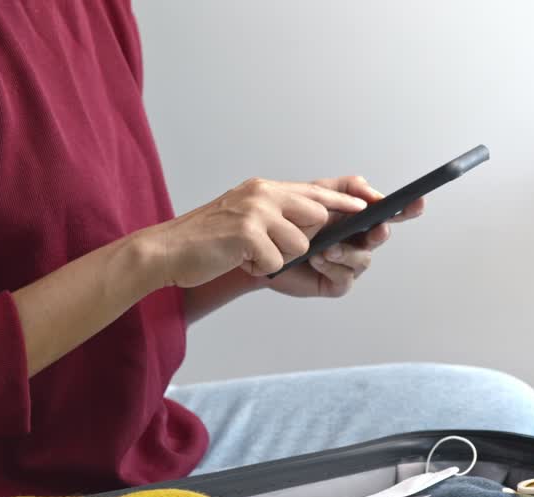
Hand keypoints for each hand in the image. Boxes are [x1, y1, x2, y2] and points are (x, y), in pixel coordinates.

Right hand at [133, 177, 367, 289]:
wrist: (165, 251)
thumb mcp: (245, 217)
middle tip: (273, 248)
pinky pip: (277, 262)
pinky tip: (239, 262)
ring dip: (278, 259)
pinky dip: (260, 270)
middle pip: (317, 217)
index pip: (315, 191)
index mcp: (264, 189)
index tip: (368, 205)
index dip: (343, 200)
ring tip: (248, 256)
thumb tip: (315, 223)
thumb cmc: (207, 242)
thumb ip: (275, 215)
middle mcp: (263, 194)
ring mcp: (256, 211)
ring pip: (300, 244)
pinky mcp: (247, 233)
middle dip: (305, 242)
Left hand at [266, 175, 424, 297]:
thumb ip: (346, 189)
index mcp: (357, 218)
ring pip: (363, 259)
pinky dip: (333, 266)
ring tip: (326, 247)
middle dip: (379, 232)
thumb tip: (373, 194)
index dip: (405, 209)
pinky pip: (345, 277)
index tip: (417, 202)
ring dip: (347, 252)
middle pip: (381, 237)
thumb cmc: (288, 220)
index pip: (388, 212)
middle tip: (375, 228)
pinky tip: (318, 259)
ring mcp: (348, 263)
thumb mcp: (316, 194)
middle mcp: (357, 241)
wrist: (262, 244)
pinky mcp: (335, 282)